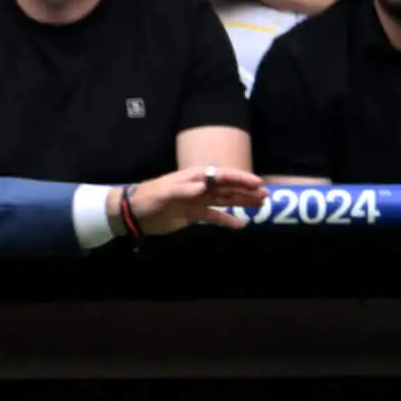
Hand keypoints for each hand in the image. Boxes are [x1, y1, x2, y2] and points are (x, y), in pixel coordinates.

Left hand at [112, 164, 263, 234]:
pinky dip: (226, 220)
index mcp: (195, 177)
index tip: (258, 184)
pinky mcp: (193, 214)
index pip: (223, 176)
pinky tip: (240, 225)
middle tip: (266, 196)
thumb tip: (209, 183)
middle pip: (228, 187)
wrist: (133, 214)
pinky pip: (214, 216)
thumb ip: (190, 189)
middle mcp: (200, 187)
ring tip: (260, 205)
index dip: (241, 179)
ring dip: (242, 202)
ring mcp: (198, 201)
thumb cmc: (149, 198)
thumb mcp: (168, 192)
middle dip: (247, 191)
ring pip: (225, 200)